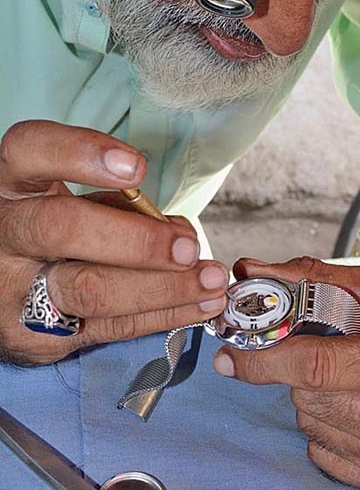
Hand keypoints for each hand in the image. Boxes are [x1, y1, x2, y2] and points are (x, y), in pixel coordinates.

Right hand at [0, 120, 228, 365]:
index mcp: (10, 185)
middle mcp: (2, 234)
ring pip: (88, 289)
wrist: (3, 293)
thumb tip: (180, 232)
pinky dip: (162, 316)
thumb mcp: (72, 201)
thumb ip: (117, 205)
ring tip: (209, 280)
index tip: (137, 168)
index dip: (81, 153)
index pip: (30, 152)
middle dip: (136, 240)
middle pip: (61, 228)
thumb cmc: (54, 233)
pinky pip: (108, 327)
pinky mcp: (33, 338)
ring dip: (163, 287)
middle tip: (187, 247)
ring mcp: (12, 290)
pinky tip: (199, 305)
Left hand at [213, 256, 359, 489]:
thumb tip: (249, 273)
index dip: (266, 360)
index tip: (230, 355)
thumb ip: (314, 279)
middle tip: (336, 351)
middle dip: (304, 370)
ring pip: (313, 425)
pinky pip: (325, 454)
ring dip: (318, 398)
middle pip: (311, 396)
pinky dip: (331, 428)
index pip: (319, 367)